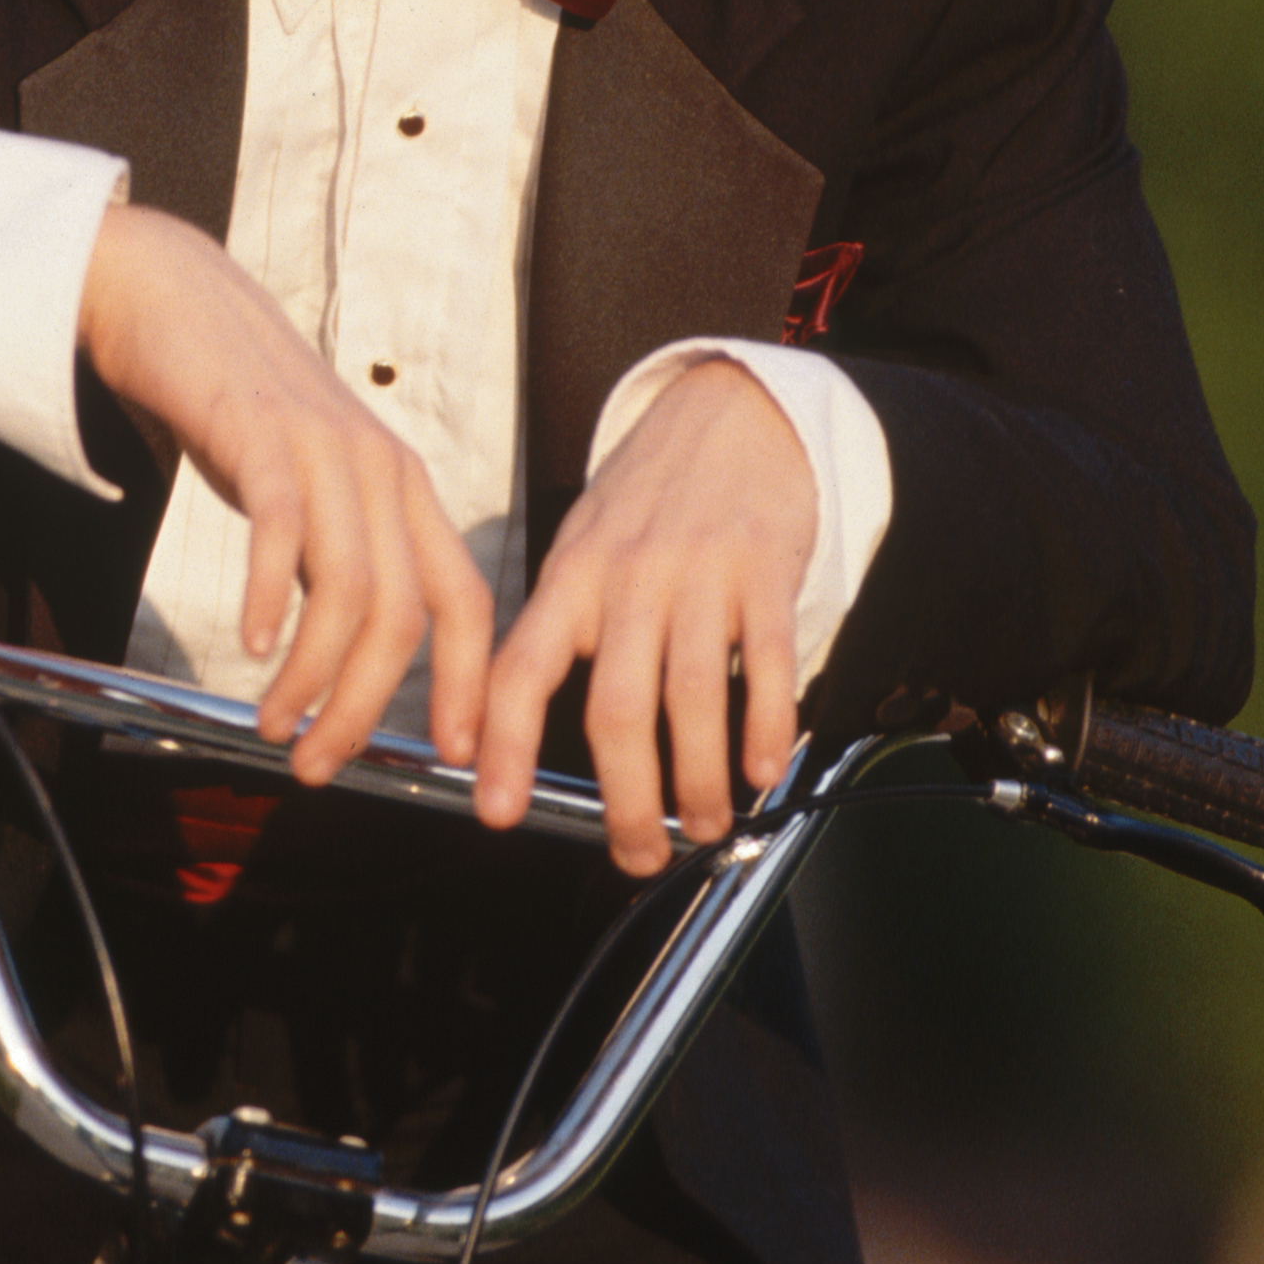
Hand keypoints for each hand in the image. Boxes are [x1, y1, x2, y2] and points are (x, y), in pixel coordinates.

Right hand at [76, 203, 493, 781]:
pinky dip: (272, 598)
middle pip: (405, 618)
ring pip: (350, 591)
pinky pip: (284, 530)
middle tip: (319, 766)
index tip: (450, 758)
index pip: (465, 602)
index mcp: (404, 490)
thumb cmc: (236, 408)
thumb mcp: (309, 486)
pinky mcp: (262, 433)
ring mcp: (326, 450)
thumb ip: (332, 556)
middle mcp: (382, 470)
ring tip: (275, 727)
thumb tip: (335, 661)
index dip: (468, 687)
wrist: (174, 300)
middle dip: (366, 710)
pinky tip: (252, 645)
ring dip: (313, 678)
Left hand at [474, 358, 816, 877]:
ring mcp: (698, 574)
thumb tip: (515, 733)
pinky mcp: (764, 571)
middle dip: (625, 802)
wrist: (730, 411)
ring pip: (689, 700)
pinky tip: (762, 769)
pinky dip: (766, 727)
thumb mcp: (583, 547)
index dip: (503, 746)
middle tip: (635, 853)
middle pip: (614, 710)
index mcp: (569, 578)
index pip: (519, 670)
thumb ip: (561, 629)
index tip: (496, 812)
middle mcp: (627, 579)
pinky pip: (766, 663)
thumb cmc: (648, 498)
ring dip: (695, 782)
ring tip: (701, 825)